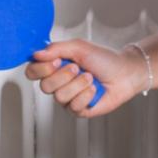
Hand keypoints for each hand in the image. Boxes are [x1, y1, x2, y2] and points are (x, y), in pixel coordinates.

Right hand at [24, 38, 146, 117]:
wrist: (125, 73)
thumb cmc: (103, 59)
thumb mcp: (79, 47)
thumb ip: (55, 49)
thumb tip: (35, 54)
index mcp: (54, 67)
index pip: (32, 71)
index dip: (41, 69)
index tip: (57, 61)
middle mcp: (57, 83)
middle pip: (45, 86)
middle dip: (63, 76)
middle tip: (78, 68)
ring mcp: (67, 98)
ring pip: (60, 96)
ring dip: (78, 85)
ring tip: (91, 78)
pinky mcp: (78, 110)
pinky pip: (73, 106)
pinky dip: (86, 95)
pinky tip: (94, 90)